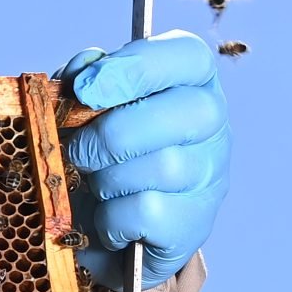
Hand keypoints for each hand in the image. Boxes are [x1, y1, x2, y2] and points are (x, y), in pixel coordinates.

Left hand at [55, 30, 228, 289]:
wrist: (97, 236)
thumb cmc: (94, 158)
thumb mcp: (80, 111)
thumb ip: (81, 81)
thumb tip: (84, 71)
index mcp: (188, 84)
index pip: (190, 55)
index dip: (137, 66)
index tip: (86, 88)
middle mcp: (212, 127)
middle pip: (188, 110)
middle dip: (115, 132)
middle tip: (79, 151)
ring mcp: (211, 176)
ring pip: (165, 165)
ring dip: (108, 179)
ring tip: (95, 186)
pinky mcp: (195, 224)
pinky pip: (148, 212)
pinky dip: (111, 219)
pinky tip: (108, 220)